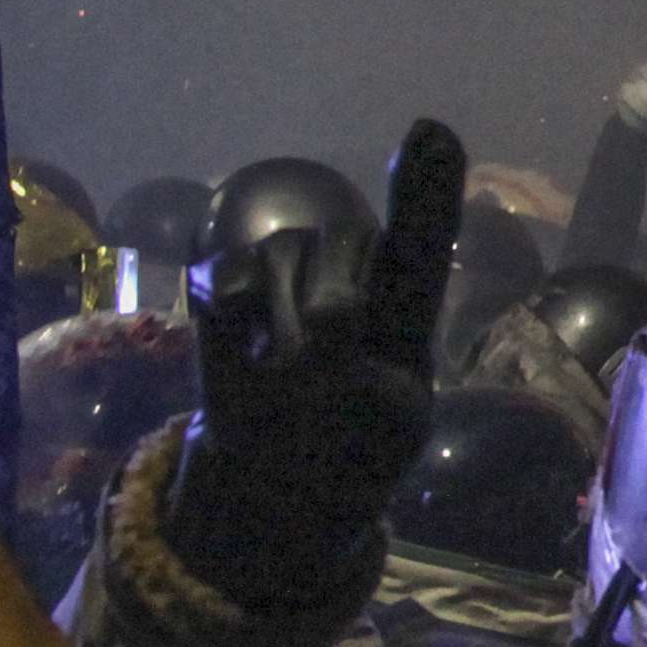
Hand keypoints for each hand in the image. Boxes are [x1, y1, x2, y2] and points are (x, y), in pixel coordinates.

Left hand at [169, 121, 464, 603]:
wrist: (272, 518)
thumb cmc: (354, 432)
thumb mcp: (403, 378)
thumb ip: (403, 291)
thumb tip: (417, 162)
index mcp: (407, 379)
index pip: (421, 274)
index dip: (428, 200)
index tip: (429, 129)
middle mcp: (348, 376)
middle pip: (344, 250)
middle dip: (341, 255)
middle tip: (333, 306)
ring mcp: (277, 382)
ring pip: (285, 255)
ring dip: (288, 268)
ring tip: (288, 324)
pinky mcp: (217, 377)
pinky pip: (224, 279)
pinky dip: (233, 280)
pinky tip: (242, 320)